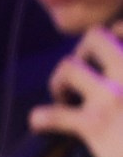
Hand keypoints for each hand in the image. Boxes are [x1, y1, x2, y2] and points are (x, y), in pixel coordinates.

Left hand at [30, 25, 122, 156]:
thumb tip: (116, 58)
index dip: (117, 32)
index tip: (113, 44)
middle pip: (94, 37)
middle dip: (83, 52)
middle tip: (86, 73)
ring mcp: (116, 97)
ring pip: (68, 67)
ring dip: (59, 81)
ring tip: (65, 97)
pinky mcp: (97, 125)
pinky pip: (54, 114)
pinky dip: (42, 118)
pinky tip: (42, 123)